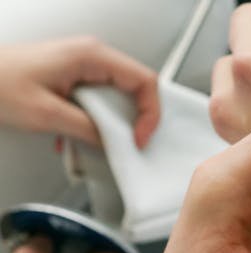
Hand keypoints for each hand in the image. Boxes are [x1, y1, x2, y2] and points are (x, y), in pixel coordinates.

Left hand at [0, 36, 159, 147]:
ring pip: (116, 98)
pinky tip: (78, 135)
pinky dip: (94, 121)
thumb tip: (115, 143)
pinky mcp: (72, 77)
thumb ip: (88, 130)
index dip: (150, 113)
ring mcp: (82, 66)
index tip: (139, 137)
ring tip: (96, 140)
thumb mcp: (47, 114)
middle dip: (131, 121)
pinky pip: (98, 100)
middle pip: (134, 90)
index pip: (144, 82)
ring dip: (110, 124)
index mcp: (91, 56)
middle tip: (123, 143)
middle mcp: (90, 56)